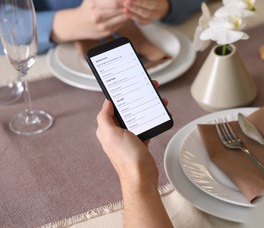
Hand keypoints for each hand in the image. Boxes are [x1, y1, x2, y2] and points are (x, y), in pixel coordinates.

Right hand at [51, 0, 128, 42]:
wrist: (78, 25)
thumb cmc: (87, 9)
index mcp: (94, 5)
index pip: (114, 2)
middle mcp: (98, 17)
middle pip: (119, 10)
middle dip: (129, 6)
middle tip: (135, 2)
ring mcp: (103, 26)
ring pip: (121, 19)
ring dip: (128, 13)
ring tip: (132, 8)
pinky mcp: (107, 33)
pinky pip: (120, 25)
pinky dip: (124, 20)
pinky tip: (126, 15)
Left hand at [96, 82, 172, 226]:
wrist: (141, 177)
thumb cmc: (126, 157)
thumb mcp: (111, 134)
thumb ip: (105, 117)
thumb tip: (106, 103)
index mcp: (107, 129)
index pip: (112, 107)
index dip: (120, 95)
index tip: (128, 85)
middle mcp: (117, 133)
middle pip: (127, 110)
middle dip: (137, 98)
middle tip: (149, 88)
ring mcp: (129, 138)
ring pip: (138, 117)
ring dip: (147, 107)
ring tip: (159, 100)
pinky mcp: (140, 142)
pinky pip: (146, 127)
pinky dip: (152, 120)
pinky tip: (159, 114)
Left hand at [123, 0, 169, 24]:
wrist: (153, 4)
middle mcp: (161, 6)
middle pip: (152, 5)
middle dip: (139, 2)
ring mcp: (156, 15)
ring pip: (147, 14)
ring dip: (135, 10)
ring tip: (126, 6)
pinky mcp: (150, 21)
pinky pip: (142, 20)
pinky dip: (134, 16)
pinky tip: (126, 12)